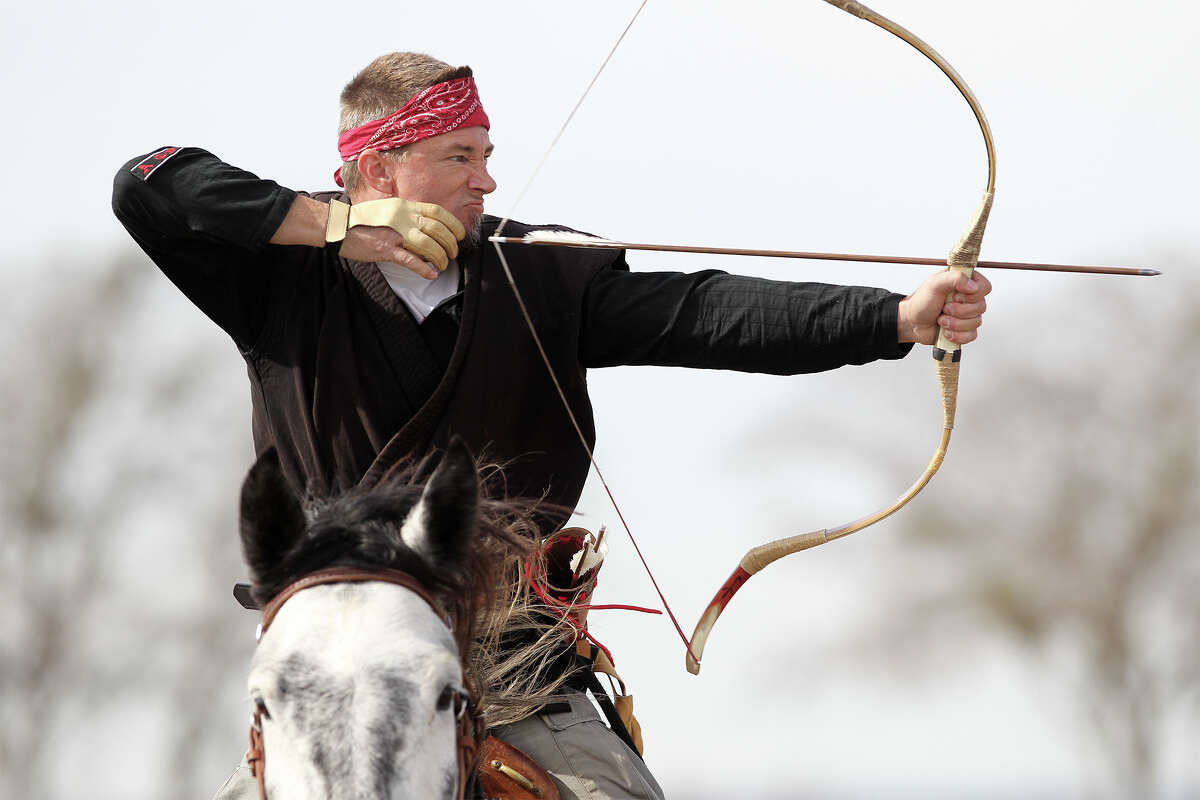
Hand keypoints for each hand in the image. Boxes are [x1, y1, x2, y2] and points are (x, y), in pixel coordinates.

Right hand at [340, 198, 466, 277]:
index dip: (453, 224)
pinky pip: (409, 260)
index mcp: (405, 206)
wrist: (339, 226)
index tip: (460, 234)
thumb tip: (427, 224)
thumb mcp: (389, 209)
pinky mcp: (385, 249)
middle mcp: (402, 217)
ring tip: (442, 264)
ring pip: (427, 245)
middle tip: (453, 252)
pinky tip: (431, 274)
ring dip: (439, 257)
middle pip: (437, 229)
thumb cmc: (363, 220)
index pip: (438, 212)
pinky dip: (422, 268)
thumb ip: (407, 214)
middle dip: (450, 243)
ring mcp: (394, 233)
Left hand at [897, 269, 990, 344]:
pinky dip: (956, 335)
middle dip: (959, 310)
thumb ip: (954, 278)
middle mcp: (968, 298)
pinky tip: (945, 331)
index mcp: (964, 283)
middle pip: (981, 306)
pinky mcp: (965, 330)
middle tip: (944, 308)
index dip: (972, 294)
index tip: (956, 295)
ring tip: (941, 319)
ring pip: (976, 322)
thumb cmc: (922, 302)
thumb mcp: (934, 284)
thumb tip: (973, 286)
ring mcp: (968, 315)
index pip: (984, 287)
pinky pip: (971, 335)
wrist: (912, 322)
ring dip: (955, 323)